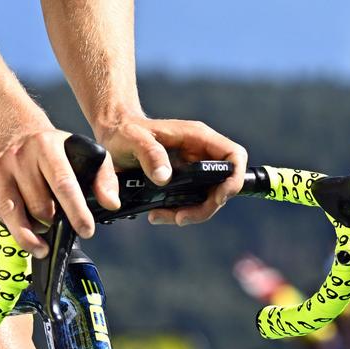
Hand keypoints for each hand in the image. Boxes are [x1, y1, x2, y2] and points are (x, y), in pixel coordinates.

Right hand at [0, 126, 96, 257]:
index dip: (76, 211)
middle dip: (52, 221)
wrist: (17, 133)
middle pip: (39, 205)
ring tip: (41, 243)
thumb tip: (111, 203)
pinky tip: (21, 225)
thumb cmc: (55, 150)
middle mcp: (20, 155)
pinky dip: (11, 225)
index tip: (86, 231)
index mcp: (47, 146)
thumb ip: (104, 178)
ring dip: (30, 234)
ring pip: (14, 214)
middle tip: (57, 223)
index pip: (63, 183)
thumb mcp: (84, 153)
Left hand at [95, 116, 246, 224]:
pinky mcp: (185, 181)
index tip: (218, 198)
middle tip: (180, 217)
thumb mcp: (133, 139)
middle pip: (224, 184)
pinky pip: (192, 201)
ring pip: (208, 197)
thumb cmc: (125, 130)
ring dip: (191, 212)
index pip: (234, 156)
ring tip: (160, 216)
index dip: (234, 179)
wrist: (115, 135)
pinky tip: (157, 213)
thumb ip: (149, 153)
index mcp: (198, 137)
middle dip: (206, 206)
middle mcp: (201, 152)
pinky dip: (178, 211)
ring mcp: (195, 167)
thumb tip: (164, 178)